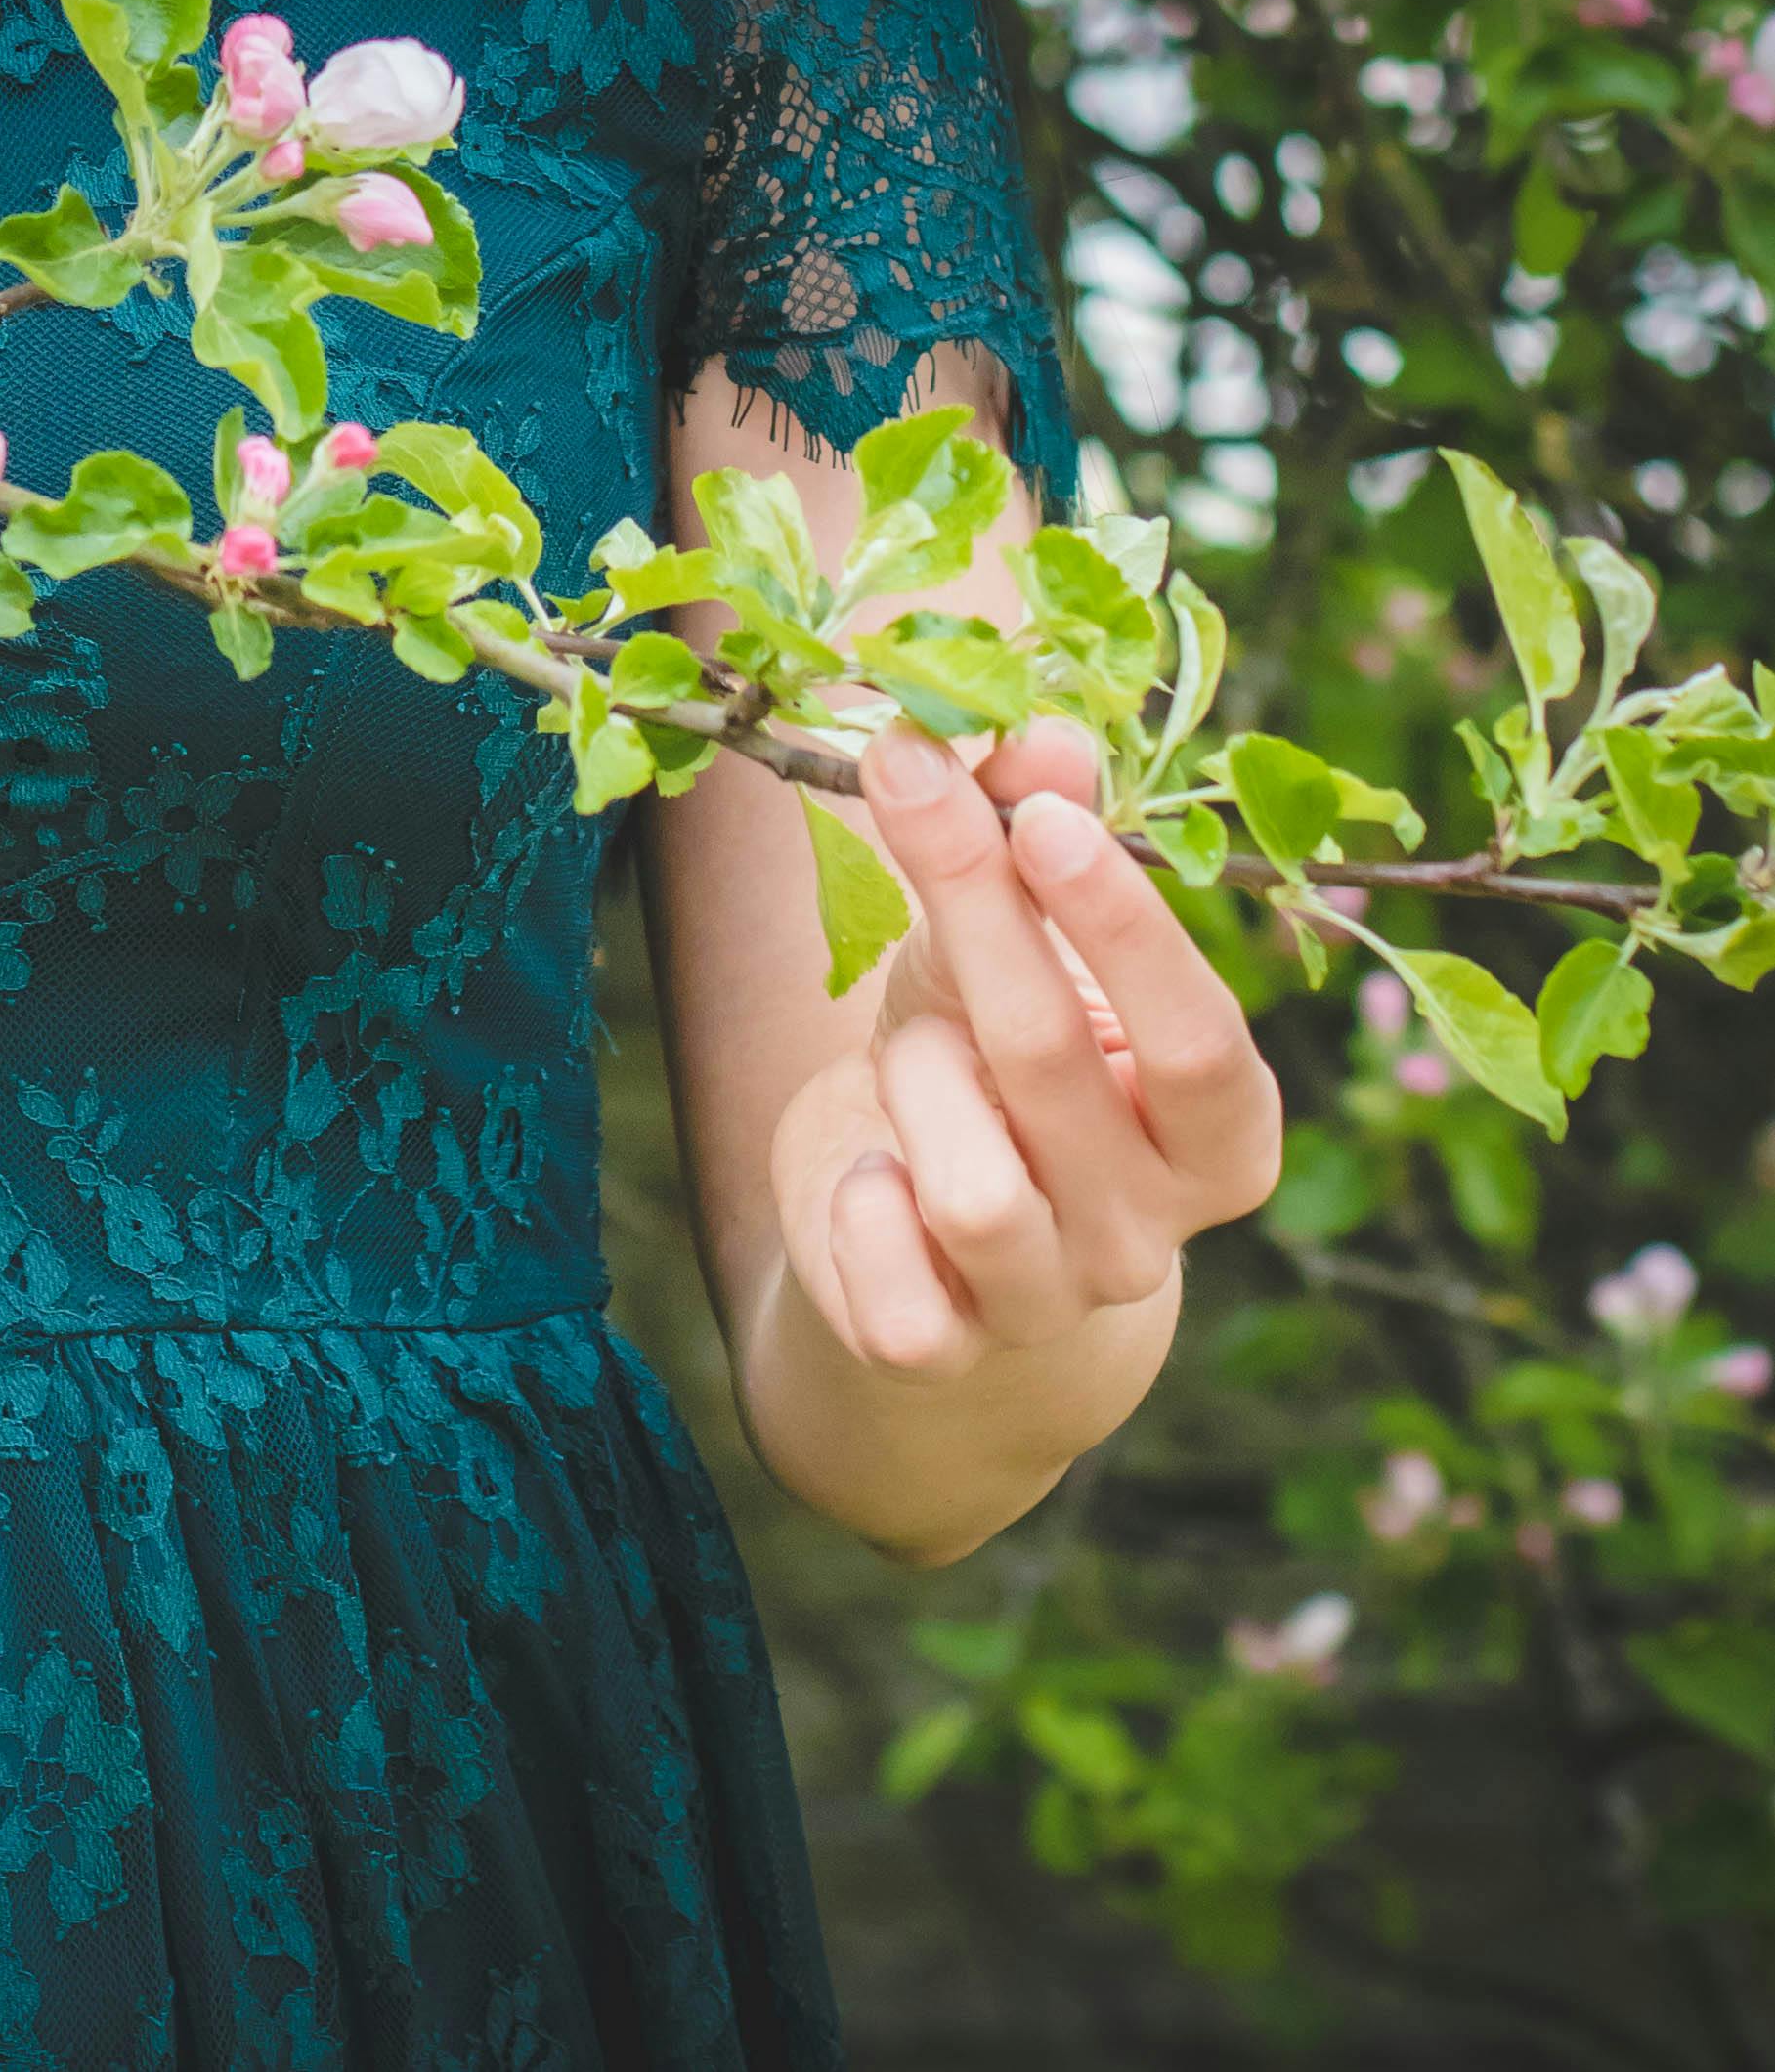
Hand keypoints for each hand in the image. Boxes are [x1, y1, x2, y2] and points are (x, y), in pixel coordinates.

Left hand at [773, 719, 1283, 1376]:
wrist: (925, 1253)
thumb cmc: (993, 1072)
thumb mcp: (1014, 951)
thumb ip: (1035, 843)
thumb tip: (1037, 735)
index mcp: (1221, 1138)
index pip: (1199, 1036)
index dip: (1120, 923)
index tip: (1038, 813)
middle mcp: (1151, 1234)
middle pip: (1056, 1064)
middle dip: (970, 911)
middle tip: (904, 779)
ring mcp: (1048, 1303)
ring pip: (972, 1186)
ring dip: (913, 1075)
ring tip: (907, 1050)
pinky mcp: (937, 1350)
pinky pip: (895, 1286)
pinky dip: (863, 1207)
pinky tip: (869, 1174)